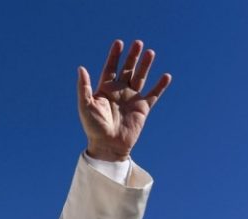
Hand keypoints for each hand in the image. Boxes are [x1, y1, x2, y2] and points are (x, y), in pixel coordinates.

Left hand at [78, 39, 171, 160]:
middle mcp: (119, 91)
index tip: (119, 43)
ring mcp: (132, 98)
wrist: (108, 145)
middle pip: (127, 69)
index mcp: (105, 89)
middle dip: (132, 56)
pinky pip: (153, 94)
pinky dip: (160, 86)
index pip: (110, 68)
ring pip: (140, 77)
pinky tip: (166, 76)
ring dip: (145, 65)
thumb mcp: (86, 106)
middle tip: (138, 43)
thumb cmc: (94, 127)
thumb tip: (81, 68)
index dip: (114, 56)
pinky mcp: (143, 108)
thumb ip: (84, 87)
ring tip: (150, 52)